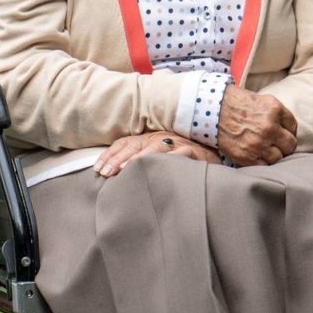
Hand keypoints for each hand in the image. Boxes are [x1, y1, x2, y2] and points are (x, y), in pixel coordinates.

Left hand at [94, 132, 216, 177]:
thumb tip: (115, 174)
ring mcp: (177, 143)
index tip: (98, 168)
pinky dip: (170, 159)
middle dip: (119, 158)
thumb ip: (141, 162)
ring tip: (126, 170)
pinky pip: (180, 154)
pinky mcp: (193, 151)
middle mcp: (161, 137)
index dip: (111, 154)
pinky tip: (159, 168)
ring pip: (155, 148)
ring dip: (139, 158)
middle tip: (106, 172)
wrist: (214, 152)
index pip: (126, 143)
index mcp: (150, 138)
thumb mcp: (160, 156)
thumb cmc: (183, 157)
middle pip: (135, 144)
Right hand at [216, 84, 297, 165]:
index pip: (293, 127)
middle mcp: (269, 127)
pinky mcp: (247, 156)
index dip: (288, 131)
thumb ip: (277, 114)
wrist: (211, 109)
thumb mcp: (261, 100)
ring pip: (278, 158)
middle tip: (277, 144)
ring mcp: (258, 143)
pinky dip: (262, 162)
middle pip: (290, 145)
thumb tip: (287, 129)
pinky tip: (257, 155)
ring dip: (274, 155)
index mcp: (274, 110)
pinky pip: (264, 166)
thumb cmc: (236, 103)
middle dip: (285, 145)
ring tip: (265, 150)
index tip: (282, 133)